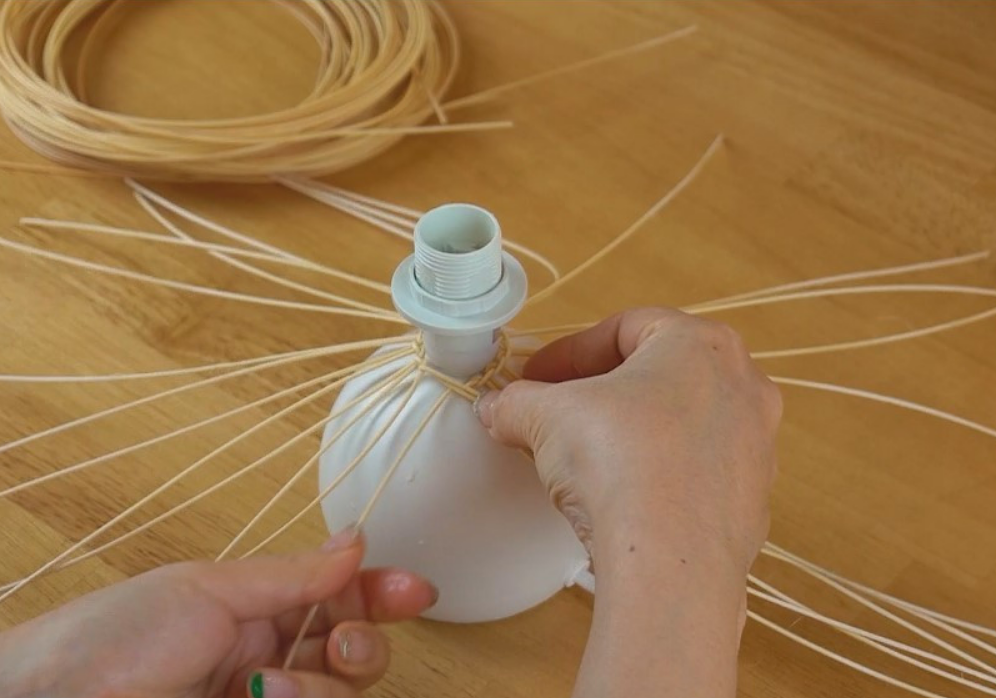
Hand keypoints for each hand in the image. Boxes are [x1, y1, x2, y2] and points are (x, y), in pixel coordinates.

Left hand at [0, 530, 436, 696]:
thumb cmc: (113, 637)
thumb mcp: (209, 590)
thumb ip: (293, 575)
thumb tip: (356, 540)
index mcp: (258, 613)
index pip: (340, 601)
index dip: (382, 595)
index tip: (417, 592)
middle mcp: (269, 662)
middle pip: (356, 656)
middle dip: (366, 644)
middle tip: (344, 640)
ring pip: (341, 696)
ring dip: (321, 686)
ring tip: (269, 684)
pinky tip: (264, 697)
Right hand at [476, 308, 780, 694]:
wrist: (670, 560)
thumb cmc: (617, 460)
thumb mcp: (546, 417)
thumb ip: (516, 403)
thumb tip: (495, 408)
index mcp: (700, 344)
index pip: (624, 327)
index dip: (569, 352)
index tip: (533, 378)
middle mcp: (743, 385)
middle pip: (658, 373)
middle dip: (602, 390)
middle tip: (558, 413)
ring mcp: (757, 444)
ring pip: (682, 423)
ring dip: (634, 432)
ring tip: (588, 459)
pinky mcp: (753, 499)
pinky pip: (696, 472)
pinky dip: (660, 474)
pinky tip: (623, 499)